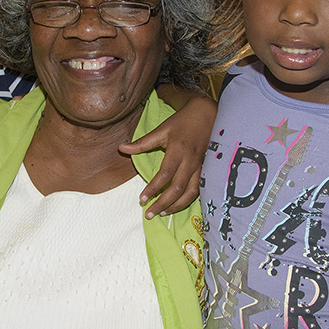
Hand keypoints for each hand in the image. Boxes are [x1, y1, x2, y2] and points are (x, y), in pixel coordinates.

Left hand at [119, 95, 215, 217]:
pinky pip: (198, 189)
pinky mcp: (205, 169)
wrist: (207, 115)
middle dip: (163, 204)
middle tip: (149, 213)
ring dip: (176, 206)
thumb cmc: (182, 122)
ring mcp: (200, 167)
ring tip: (162, 213)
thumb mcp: (161, 130)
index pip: (165, 174)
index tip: (142, 199)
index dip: (153, 188)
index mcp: (178, 150)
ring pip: (190, 193)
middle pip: (177, 189)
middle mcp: (190, 161)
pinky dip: (188, 200)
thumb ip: (141, 143)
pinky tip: (177, 205)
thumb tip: (121, 148)